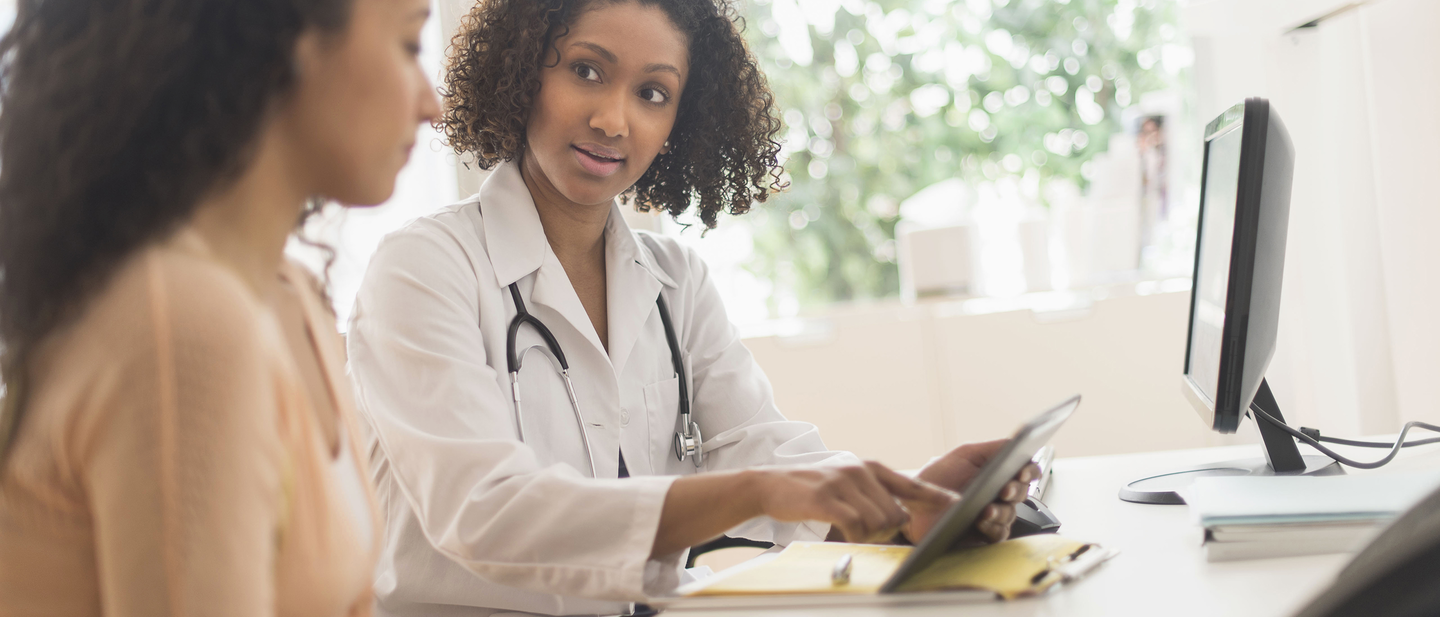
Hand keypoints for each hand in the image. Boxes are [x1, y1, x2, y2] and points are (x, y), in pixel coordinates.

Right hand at [752, 461, 954, 543]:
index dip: (936, 497)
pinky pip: (856, 524)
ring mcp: (844, 482)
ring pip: (878, 521)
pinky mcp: (827, 497)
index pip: (911, 484)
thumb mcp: (848, 485)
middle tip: (865, 531)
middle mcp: (861, 471)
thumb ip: (874, 496)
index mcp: (870, 468)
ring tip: (849, 529)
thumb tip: (901, 517)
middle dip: (887, 530)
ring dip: (868, 534)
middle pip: (896, 513)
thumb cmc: (812, 491)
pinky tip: (843, 533)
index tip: (957, 505)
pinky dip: (854, 535)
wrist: (771, 485)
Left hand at [912, 439, 1040, 543]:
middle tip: (1004, 489)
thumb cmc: (938, 478)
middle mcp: (998, 494)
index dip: (1029, 471)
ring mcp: (992, 514)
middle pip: (1021, 493)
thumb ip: (993, 448)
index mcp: (997, 473)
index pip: (1024, 471)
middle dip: (1016, 491)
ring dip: (1002, 511)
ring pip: (1011, 515)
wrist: (913, 504)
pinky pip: (998, 533)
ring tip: (987, 509)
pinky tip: (981, 520)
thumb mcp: (964, 455)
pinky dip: (993, 527)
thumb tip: (1018, 443)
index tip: (1023, 471)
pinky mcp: (984, 534)